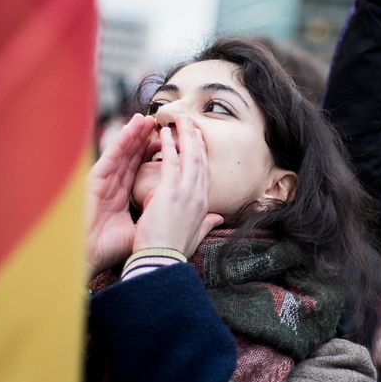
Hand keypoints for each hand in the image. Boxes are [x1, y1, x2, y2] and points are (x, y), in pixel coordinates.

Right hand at [86, 113, 153, 277]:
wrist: (90, 257)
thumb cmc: (111, 249)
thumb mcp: (140, 230)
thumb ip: (157, 218)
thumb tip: (181, 218)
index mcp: (122, 197)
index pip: (140, 170)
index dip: (152, 155)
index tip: (169, 142)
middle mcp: (113, 186)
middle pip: (132, 157)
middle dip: (144, 139)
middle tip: (159, 122)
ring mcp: (103, 182)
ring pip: (122, 153)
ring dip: (134, 135)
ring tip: (146, 118)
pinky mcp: (94, 180)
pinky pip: (111, 157)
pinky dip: (121, 142)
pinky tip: (130, 129)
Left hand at [132, 116, 223, 259]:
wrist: (162, 261)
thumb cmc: (174, 251)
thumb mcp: (196, 235)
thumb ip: (207, 223)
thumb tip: (219, 219)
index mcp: (203, 205)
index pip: (204, 174)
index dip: (202, 156)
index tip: (198, 142)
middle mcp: (199, 195)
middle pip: (200, 160)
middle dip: (196, 140)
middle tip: (191, 123)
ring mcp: (187, 191)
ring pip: (189, 156)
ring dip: (186, 136)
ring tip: (180, 120)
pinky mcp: (171, 190)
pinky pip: (171, 161)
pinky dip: (170, 145)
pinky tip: (166, 133)